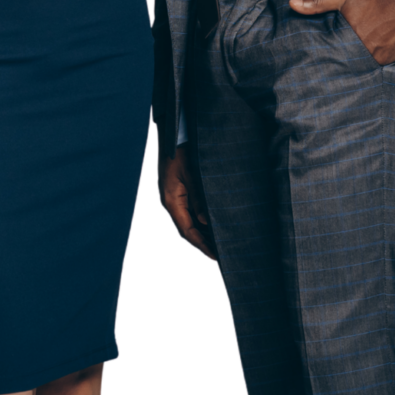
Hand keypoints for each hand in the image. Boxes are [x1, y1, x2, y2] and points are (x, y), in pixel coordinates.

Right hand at [161, 145, 215, 260]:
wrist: (172, 137)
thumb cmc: (179, 153)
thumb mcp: (191, 175)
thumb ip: (198, 198)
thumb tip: (206, 221)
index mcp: (172, 201)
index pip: (187, 231)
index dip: (201, 245)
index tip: (215, 257)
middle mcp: (172, 203)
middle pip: (188, 230)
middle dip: (204, 243)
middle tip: (222, 256)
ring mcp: (176, 199)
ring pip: (190, 222)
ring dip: (203, 234)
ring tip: (221, 245)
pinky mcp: (180, 193)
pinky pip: (191, 213)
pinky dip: (202, 222)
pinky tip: (214, 225)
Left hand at [288, 0, 394, 64]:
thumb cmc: (373, 1)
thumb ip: (318, 3)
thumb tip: (292, 4)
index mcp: (353, 36)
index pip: (332, 53)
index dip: (324, 56)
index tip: (315, 59)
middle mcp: (367, 50)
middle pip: (346, 61)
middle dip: (337, 60)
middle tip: (328, 62)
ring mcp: (380, 57)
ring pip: (360, 64)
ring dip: (352, 62)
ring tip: (343, 61)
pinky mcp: (390, 59)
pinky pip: (374, 65)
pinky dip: (367, 61)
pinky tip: (360, 58)